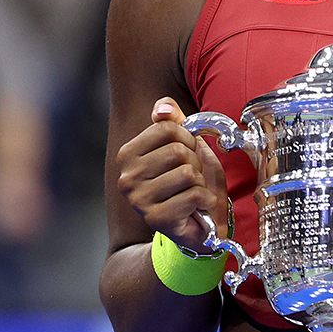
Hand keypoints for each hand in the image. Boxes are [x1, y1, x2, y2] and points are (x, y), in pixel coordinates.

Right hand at [114, 99, 227, 253]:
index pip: (166, 127)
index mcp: (128, 155)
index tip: (187, 152)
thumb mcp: (187, 145)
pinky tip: (198, 207)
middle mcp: (127, 177)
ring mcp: (139, 200)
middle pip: (177, 150)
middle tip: (191, 177)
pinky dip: (205, 200)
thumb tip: (163, 107)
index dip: (187, 138)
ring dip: (200, 182)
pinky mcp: (156, 219)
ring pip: (187, 173)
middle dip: (195, 162)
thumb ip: (175, 122)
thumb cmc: (192, 181)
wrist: (201, 223)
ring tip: (192, 191)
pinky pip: (194, 195)